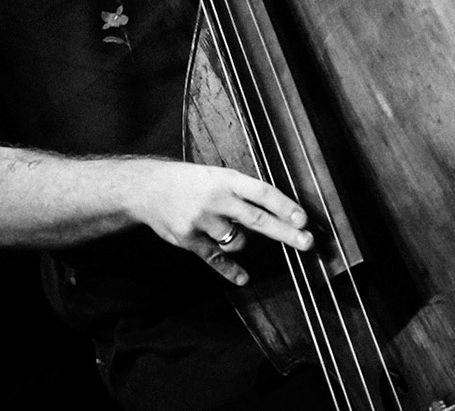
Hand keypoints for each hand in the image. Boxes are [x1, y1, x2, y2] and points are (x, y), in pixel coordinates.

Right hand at [126, 159, 312, 284]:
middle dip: (285, 232)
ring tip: (225, 228)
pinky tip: (243, 278)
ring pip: (237, 241)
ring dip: (241, 241)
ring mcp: (202, 221)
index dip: (284, 206)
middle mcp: (216, 200)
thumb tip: (276, 212)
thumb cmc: (189, 181)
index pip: (262, 192)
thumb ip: (242, 193)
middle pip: (257, 219)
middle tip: (308, 242)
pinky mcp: (189, 240)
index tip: (304, 219)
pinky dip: (230, 270)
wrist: (146, 188)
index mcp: (226, 179)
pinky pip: (215, 259)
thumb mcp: (216, 176)